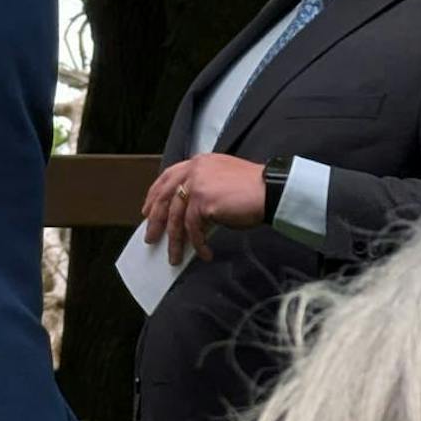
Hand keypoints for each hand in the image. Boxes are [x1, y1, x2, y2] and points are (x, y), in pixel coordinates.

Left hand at [141, 153, 265, 264]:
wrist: (272, 191)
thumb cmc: (254, 189)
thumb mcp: (222, 182)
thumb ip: (203, 191)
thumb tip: (189, 216)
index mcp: (198, 163)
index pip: (168, 176)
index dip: (154, 194)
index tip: (147, 210)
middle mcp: (194, 170)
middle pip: (165, 198)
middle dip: (156, 221)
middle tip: (151, 237)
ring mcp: (197, 184)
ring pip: (176, 217)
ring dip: (175, 241)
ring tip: (174, 257)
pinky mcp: (203, 201)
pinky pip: (193, 228)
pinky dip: (197, 244)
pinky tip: (203, 253)